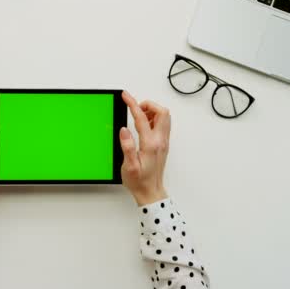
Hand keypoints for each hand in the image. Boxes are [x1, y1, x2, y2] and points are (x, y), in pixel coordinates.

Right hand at [119, 91, 170, 205]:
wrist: (150, 192)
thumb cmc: (139, 181)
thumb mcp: (129, 166)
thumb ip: (127, 147)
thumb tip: (124, 130)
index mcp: (150, 144)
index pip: (142, 118)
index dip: (132, 104)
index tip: (126, 96)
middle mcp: (160, 141)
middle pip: (162, 112)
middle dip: (148, 104)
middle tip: (135, 107)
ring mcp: (163, 142)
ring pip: (164, 117)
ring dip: (152, 111)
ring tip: (138, 116)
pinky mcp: (163, 144)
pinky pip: (162, 124)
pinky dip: (154, 119)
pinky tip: (143, 125)